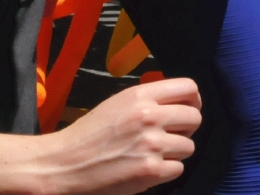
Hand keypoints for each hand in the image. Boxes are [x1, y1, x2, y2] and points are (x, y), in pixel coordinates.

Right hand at [41, 78, 202, 194]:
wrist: (65, 164)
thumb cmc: (88, 134)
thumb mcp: (117, 103)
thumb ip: (147, 100)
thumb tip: (178, 103)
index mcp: (140, 95)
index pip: (188, 88)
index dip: (192, 100)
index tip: (186, 109)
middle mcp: (149, 116)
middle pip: (194, 117)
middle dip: (186, 128)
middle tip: (170, 135)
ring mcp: (152, 144)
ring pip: (189, 146)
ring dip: (175, 152)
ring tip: (153, 154)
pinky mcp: (151, 171)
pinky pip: (178, 169)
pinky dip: (166, 171)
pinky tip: (148, 168)